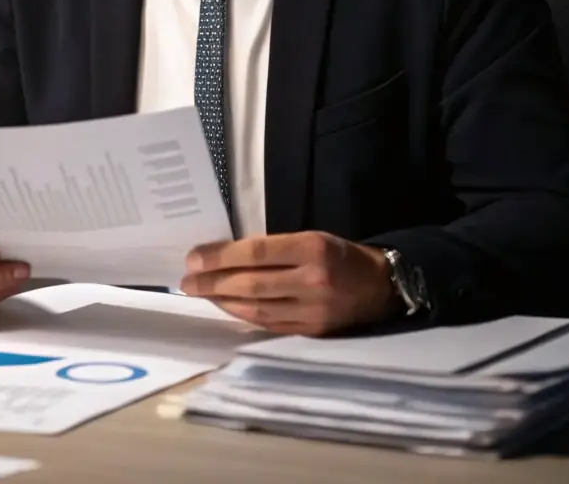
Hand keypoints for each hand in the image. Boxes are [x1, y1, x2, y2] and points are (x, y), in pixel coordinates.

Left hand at [180, 231, 397, 334]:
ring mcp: (313, 310)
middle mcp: (313, 280)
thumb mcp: (311, 238)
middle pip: (251, 284)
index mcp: (312, 248)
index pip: (255, 253)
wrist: (382, 286)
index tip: (193, 258)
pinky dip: (243, 315)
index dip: (219, 257)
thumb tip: (225, 255)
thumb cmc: (340, 255)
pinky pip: (269, 324)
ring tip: (200, 293)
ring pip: (256, 308)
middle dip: (212, 283)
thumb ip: (274, 247)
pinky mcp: (313, 331)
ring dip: (223, 301)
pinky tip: (226, 306)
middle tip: (186, 281)